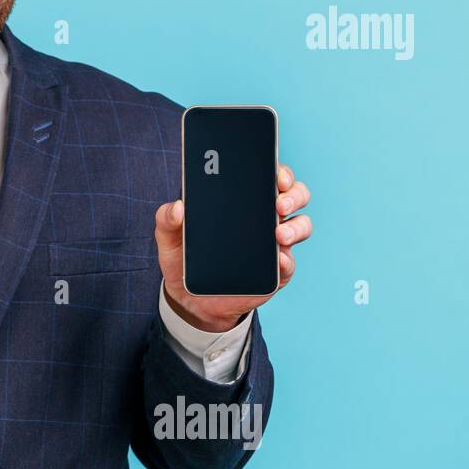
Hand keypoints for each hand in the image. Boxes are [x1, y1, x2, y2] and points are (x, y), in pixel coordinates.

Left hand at [154, 163, 312, 331]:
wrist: (189, 296)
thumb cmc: (184, 256)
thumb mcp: (169, 236)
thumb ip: (167, 218)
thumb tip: (178, 207)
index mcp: (243, 201)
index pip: (269, 177)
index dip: (280, 171)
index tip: (277, 173)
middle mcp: (264, 218)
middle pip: (294, 196)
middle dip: (293, 195)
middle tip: (279, 202)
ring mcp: (274, 245)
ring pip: (301, 226)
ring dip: (296, 227)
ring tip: (279, 234)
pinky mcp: (275, 273)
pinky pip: (289, 265)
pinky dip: (287, 261)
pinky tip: (279, 260)